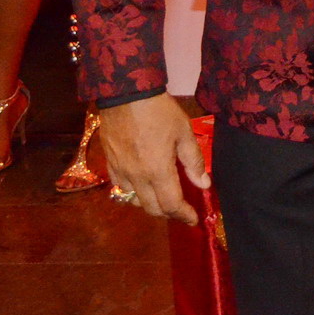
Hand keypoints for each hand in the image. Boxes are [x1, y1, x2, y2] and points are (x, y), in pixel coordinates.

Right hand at [97, 94, 209, 224]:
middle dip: (169, 213)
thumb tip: (204, 184)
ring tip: (163, 197)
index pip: (171, 204)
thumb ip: (194, 161)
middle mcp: (136, 177)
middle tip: (181, 210)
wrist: (125, 94)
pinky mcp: (110, 163)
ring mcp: (120, 171)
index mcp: (157, 170)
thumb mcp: (184, 132)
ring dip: (150, 204)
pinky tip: (141, 185)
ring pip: (134, 200)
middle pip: (151, 208)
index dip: (183, 215)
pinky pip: (120, 187)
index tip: (193, 219)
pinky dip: (133, 193)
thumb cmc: (159, 111)